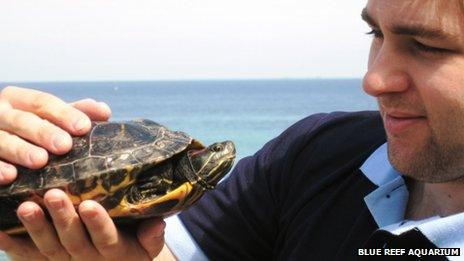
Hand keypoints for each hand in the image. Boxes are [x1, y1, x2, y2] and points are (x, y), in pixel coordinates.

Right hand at [0, 86, 110, 183]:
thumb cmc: (31, 129)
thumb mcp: (51, 117)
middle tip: (64, 146)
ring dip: (20, 150)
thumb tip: (104, 111)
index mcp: (19, 100)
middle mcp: (0, 113)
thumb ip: (76, 112)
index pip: (43, 102)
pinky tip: (10, 176)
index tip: (83, 127)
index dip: (64, 114)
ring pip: (2, 140)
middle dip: (44, 132)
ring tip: (40, 161)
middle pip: (23, 120)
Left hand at [0, 189, 166, 260]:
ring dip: (35, 227)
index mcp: (114, 250)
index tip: (90, 205)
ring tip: (26, 206)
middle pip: (72, 240)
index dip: (97, 224)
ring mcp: (62, 259)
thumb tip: (157, 221)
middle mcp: (85, 256)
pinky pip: (25, 253)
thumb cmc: (132, 247)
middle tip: (53, 194)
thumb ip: (153, 236)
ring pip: (47, 246)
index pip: (106, 238)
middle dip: (62, 219)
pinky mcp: (43, 258)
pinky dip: (8, 242)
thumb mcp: (148, 246)